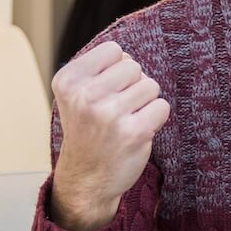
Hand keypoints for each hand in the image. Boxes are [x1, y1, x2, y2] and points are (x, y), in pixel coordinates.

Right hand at [49, 41, 169, 230]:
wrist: (86, 180)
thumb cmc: (88, 130)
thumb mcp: (76, 95)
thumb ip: (98, 69)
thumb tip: (129, 53)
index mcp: (68, 81)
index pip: (114, 50)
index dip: (116, 69)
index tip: (105, 91)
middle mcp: (85, 96)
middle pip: (134, 67)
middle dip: (132, 86)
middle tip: (116, 110)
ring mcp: (109, 114)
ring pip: (151, 85)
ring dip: (144, 103)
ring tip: (125, 121)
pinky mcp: (133, 132)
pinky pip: (162, 106)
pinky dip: (156, 118)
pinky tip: (137, 131)